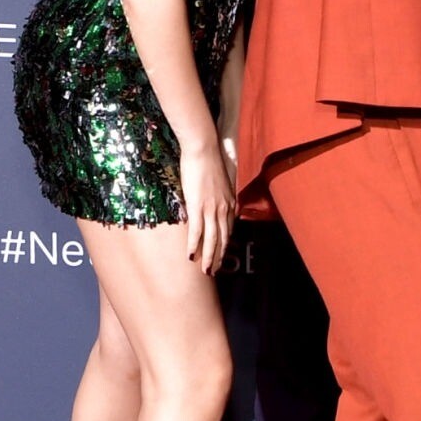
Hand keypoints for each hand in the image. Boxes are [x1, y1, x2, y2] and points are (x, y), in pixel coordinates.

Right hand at [179, 139, 236, 277]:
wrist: (204, 149)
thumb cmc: (210, 160)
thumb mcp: (219, 180)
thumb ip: (219, 193)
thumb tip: (214, 199)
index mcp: (230, 202)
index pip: (229, 229)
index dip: (225, 244)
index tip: (222, 255)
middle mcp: (224, 208)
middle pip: (223, 238)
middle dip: (219, 256)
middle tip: (215, 270)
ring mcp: (211, 208)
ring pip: (212, 239)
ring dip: (209, 257)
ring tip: (206, 271)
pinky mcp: (198, 206)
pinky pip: (197, 231)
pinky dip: (194, 245)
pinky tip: (190, 256)